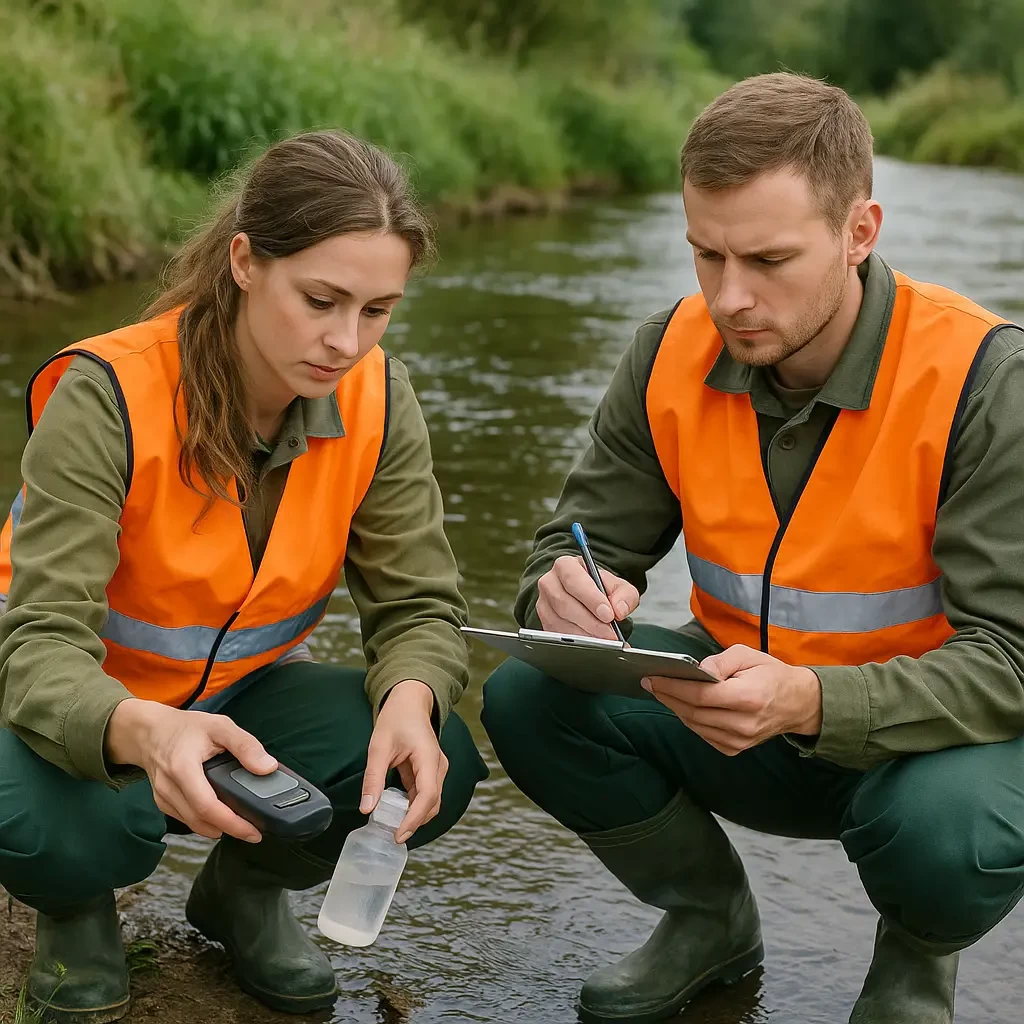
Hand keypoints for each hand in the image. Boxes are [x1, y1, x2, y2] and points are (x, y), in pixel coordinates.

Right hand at [105, 698, 276, 842]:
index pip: (207, 805)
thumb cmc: (187, 728)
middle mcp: (169, 786)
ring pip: (192, 823)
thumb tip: (268, 768)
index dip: (231, 823)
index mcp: (183, 767)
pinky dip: (204, 822)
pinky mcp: (162, 802)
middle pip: (200, 820)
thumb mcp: (221, 726)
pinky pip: (184, 819)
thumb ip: (245, 746)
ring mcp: (163, 796)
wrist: (151, 731)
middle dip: (229, 830)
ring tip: (241, 826)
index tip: (253, 831)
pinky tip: (220, 818)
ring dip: (217, 828)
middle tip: (253, 833)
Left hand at [361, 680, 446, 843]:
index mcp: (428, 757)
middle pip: (433, 803)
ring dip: (414, 817)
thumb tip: (367, 809)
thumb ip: (373, 778)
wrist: (410, 702)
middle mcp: (438, 766)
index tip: (399, 835)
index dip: (414, 818)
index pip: (428, 795)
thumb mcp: (378, 747)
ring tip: (392, 827)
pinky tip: (397, 813)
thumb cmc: (396, 719)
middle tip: (391, 836)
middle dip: (414, 822)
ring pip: (431, 802)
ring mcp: (437, 770)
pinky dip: (413, 807)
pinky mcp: (431, 772)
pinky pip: (425, 795)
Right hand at [536, 555, 638, 639]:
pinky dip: (577, 643)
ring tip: (604, 642)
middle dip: (590, 622)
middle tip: (610, 634)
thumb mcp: (617, 586)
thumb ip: (624, 594)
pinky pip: (557, 636)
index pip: (573, 580)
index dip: (590, 598)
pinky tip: (592, 646)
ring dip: (584, 635)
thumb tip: (619, 610)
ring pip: (559, 622)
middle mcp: (549, 583)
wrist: (585, 596)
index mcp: (566, 566)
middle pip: (564, 603)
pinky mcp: (544, 623)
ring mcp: (544, 605)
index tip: (608, 614)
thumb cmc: (598, 588)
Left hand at [641, 644, 821, 755]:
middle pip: (694, 712)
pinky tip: (682, 706)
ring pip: (695, 725)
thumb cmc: (771, 675)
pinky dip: (690, 720)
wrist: (798, 703)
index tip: (652, 678)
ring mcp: (740, 741)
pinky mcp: (736, 748)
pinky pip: (704, 735)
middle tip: (650, 683)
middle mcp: (743, 724)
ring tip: (662, 692)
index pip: (700, 696)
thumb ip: (719, 662)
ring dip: (675, 709)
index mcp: (748, 698)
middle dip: (668, 697)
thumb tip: (694, 671)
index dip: (672, 687)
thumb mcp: (747, 655)